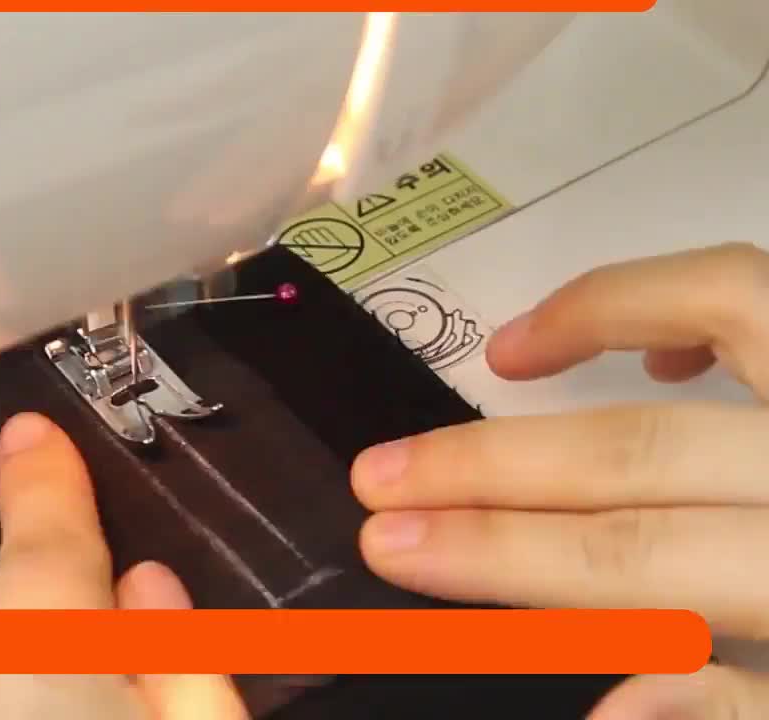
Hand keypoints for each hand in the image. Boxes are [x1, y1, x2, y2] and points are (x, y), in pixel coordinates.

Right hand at [350, 243, 768, 718]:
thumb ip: (740, 709)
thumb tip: (606, 708)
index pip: (635, 561)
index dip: (501, 550)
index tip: (388, 543)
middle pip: (639, 450)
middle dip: (490, 463)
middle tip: (378, 472)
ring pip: (729, 306)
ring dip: (597, 320)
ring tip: (508, 357)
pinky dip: (695, 303)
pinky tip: (652, 354)